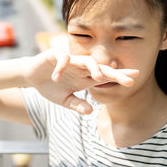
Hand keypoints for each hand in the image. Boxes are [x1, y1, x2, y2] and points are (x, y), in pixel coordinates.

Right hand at [24, 49, 138, 113]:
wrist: (31, 76)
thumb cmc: (50, 87)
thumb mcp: (63, 100)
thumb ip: (77, 105)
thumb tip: (91, 111)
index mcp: (85, 78)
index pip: (106, 76)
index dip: (119, 76)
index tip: (135, 77)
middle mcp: (80, 68)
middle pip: (101, 68)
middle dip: (115, 74)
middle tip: (128, 80)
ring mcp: (69, 61)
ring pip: (86, 60)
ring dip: (94, 68)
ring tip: (98, 78)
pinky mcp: (55, 55)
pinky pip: (63, 59)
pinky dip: (61, 68)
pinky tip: (56, 77)